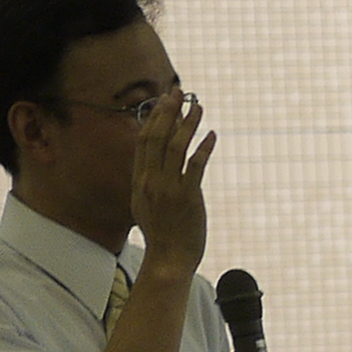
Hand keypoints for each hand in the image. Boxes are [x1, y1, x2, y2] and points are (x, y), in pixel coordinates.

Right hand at [129, 89, 212, 277]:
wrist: (168, 259)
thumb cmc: (162, 234)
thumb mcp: (146, 204)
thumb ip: (149, 182)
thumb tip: (156, 164)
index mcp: (140, 181)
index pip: (144, 141)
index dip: (154, 118)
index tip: (164, 101)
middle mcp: (151, 181)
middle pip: (156, 137)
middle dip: (168, 112)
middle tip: (178, 92)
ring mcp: (168, 189)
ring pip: (175, 147)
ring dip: (187, 124)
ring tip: (199, 107)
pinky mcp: (187, 198)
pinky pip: (195, 167)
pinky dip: (203, 148)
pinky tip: (211, 135)